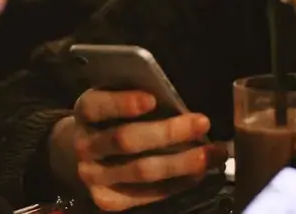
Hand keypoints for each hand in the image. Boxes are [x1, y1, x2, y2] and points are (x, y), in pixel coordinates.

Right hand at [49, 89, 226, 211]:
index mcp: (84, 112)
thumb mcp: (115, 98)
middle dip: (167, 132)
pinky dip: (177, 183)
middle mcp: (85, 146)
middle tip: (201, 122)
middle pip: (126, 140)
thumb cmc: (113, 118)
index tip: (152, 99)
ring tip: (213, 153)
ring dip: (182, 162)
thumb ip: (137, 95)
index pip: (97, 106)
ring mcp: (94, 177)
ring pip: (141, 171)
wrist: (81, 154)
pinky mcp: (107, 200)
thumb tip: (178, 101)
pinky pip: (147, 194)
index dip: (123, 103)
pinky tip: (199, 173)